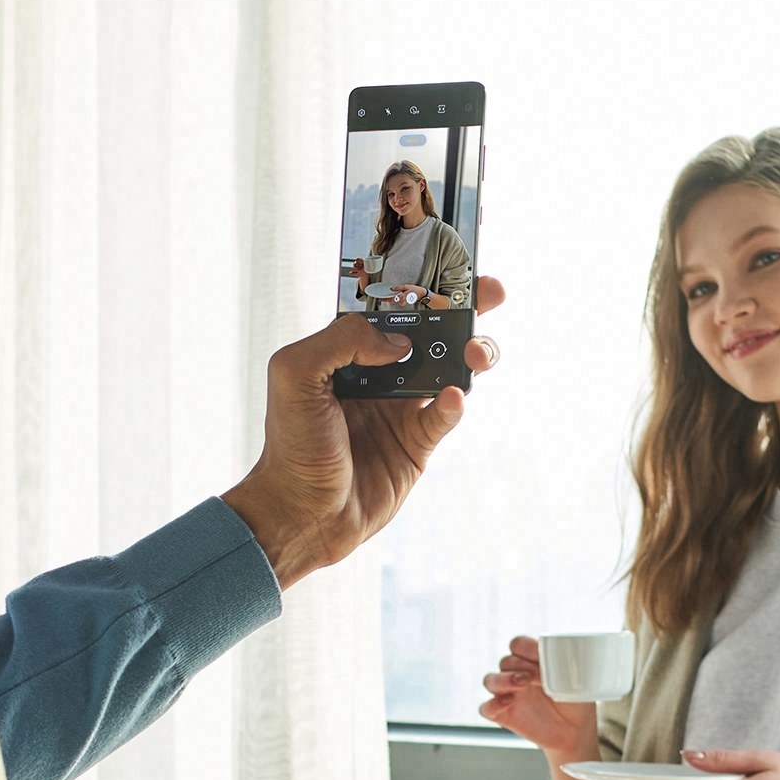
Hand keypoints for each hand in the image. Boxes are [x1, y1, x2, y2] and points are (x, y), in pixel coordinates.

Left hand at [221, 282, 502, 589]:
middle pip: (429, 331)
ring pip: (447, 368)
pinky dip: (453, 403)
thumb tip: (397, 339)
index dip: (420, 285)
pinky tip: (450, 398)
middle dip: (462, 309)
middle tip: (489, 293)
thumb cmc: (289, 446)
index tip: (451, 265)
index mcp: (346, 351)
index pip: (389, 306)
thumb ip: (342, 340)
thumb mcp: (294, 374)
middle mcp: (376, 374)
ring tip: (476, 353)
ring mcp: (400, 408)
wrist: (301, 514)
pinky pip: (445, 416)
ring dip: (469, 353)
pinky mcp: (417, 444)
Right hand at [479, 636, 600, 768]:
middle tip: (540, 677)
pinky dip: (492, 704)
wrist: (575, 732)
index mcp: (531, 661)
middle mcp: (516, 675)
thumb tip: (568, 653)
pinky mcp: (503, 715)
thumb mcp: (577, 680)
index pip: (518, 644)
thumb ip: (567, 665)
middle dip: (521, 665)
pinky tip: (509, 702)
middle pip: (505, 661)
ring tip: (522, 683)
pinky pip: (485, 708)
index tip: (541, 657)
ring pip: (490, 679)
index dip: (526, 647)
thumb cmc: (576, 702)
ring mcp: (507, 695)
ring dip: (503, 679)